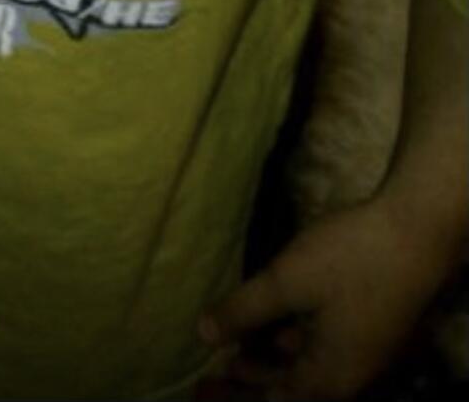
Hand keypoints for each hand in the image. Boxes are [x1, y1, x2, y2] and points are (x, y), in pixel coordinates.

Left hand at [197, 199, 444, 400]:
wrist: (417, 232)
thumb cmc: (350, 258)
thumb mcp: (287, 281)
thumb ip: (244, 311)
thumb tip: (203, 336)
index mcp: (329, 379)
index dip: (235, 400)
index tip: (200, 390)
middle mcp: (348, 378)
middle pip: (288, 393)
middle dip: (247, 387)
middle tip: (208, 379)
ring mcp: (360, 355)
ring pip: (305, 372)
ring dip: (268, 367)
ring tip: (233, 356)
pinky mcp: (366, 331)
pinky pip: (321, 354)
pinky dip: (292, 348)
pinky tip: (274, 329)